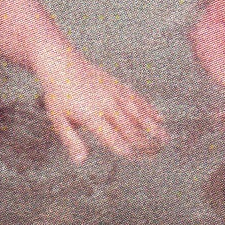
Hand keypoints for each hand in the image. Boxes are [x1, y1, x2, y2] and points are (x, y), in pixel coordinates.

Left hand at [34, 49, 167, 162]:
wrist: (62, 63)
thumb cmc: (58, 94)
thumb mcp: (58, 120)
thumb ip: (71, 141)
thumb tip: (81, 161)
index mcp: (92, 115)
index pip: (112, 137)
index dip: (124, 149)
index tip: (134, 157)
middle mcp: (107, 104)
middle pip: (130, 127)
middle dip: (144, 141)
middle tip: (156, 153)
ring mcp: (115, 93)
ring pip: (138, 113)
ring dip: (153, 127)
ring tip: (165, 139)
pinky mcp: (118, 85)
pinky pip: (137, 98)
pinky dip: (149, 109)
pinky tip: (159, 118)